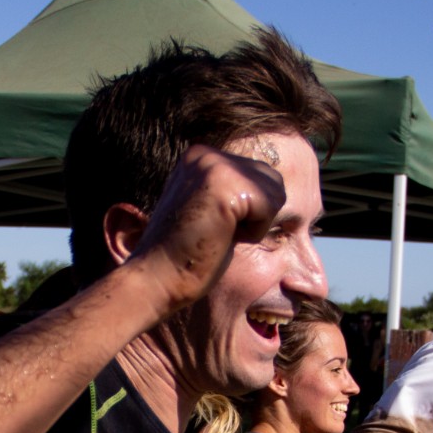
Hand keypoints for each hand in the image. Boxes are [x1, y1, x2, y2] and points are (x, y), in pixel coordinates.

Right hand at [125, 144, 284, 317]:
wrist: (156, 279)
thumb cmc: (185, 256)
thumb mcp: (210, 210)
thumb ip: (233, 190)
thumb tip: (271, 185)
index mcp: (199, 156)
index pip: (258, 174)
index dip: (246, 212)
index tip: (210, 226)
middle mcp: (205, 153)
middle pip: (272, 179)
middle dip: (255, 215)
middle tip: (216, 232)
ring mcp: (214, 164)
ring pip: (275, 192)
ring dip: (255, 224)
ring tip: (218, 233)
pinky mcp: (224, 183)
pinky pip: (271, 207)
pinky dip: (254, 232)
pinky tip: (221, 237)